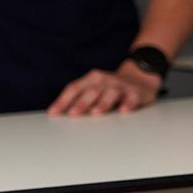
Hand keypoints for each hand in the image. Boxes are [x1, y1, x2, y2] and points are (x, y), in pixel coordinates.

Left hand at [47, 61, 161, 116]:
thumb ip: (77, 99)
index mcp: (91, 79)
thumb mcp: (93, 89)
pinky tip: (123, 110)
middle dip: (81, 102)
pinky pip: (132, 98)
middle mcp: (105, 80)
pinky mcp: (136, 93)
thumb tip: (55, 113)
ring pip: (111, 93)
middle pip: (91, 91)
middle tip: (73, 113)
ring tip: (95, 112)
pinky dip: (128, 104)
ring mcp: (120, 86)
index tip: (53, 113)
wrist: (138, 78)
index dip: (63, 100)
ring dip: (103, 103)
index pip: (74, 89)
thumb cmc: (109, 88)